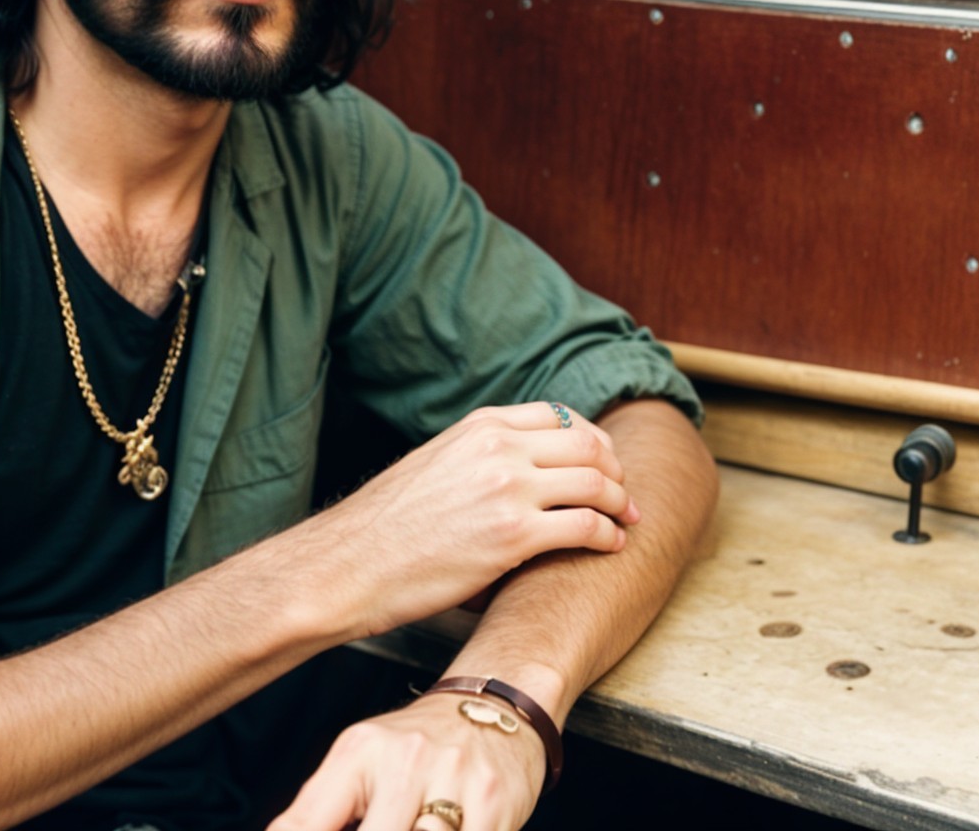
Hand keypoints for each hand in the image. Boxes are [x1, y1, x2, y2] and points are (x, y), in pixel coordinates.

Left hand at [267, 693, 543, 830]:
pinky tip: (449, 827)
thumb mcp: (359, 763)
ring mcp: (454, 781)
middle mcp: (406, 760)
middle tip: (374, 827)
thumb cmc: (417, 747)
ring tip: (412, 824)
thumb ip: (318, 810)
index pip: (308, 822)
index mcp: (360, 752)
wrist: (492, 710)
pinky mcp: (496, 803)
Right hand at [299, 402, 638, 638]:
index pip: (561, 417)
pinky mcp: (515, 536)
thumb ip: (479, 454)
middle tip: (625, 497)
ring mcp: (508, 489)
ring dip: (620, 504)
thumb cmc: (387, 524)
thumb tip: (517, 464)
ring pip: (596, 483)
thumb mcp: (435, 462)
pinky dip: (609, 537)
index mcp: (479, 425)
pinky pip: (586, 527)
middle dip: (617, 472)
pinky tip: (610, 547)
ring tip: (625, 522)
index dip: (594, 441)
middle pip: (589, 446)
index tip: (605, 464)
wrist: (352, 561)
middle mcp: (498, 448)